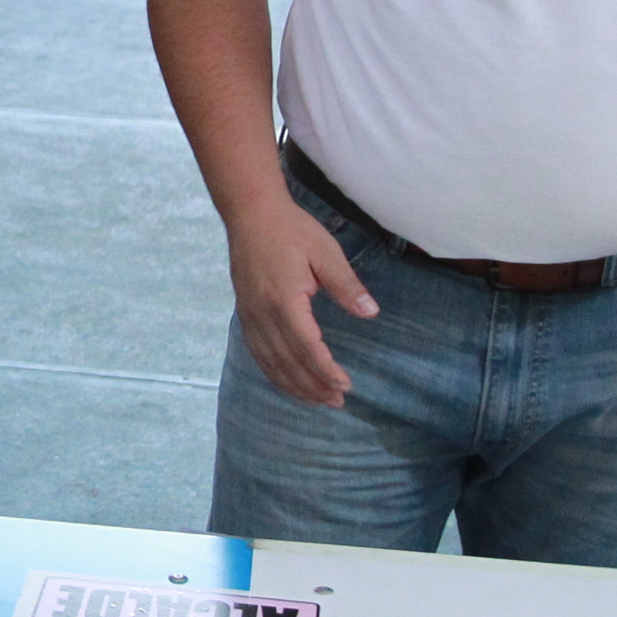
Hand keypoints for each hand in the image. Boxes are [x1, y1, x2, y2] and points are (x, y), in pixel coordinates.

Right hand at [227, 187, 375, 407]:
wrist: (250, 213)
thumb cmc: (291, 229)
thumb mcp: (325, 252)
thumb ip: (346, 285)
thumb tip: (370, 312)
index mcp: (284, 300)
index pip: (307, 347)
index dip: (325, 371)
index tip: (345, 386)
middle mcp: (263, 314)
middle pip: (288, 362)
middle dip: (312, 386)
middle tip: (336, 402)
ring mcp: (250, 316)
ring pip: (270, 362)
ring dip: (293, 385)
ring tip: (316, 400)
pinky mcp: (245, 314)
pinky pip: (258, 353)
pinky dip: (273, 373)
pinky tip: (287, 381)